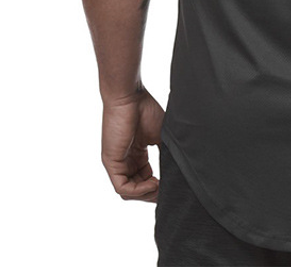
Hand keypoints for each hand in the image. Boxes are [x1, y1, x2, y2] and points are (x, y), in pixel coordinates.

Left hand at [101, 88, 164, 202]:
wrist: (130, 96)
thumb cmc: (145, 109)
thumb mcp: (161, 135)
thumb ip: (166, 153)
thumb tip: (179, 170)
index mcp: (136, 155)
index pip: (145, 180)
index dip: (158, 187)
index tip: (172, 185)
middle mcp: (126, 161)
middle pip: (137, 189)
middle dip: (153, 194)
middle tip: (168, 191)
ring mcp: (117, 163)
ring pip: (128, 192)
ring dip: (146, 194)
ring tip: (160, 188)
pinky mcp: (111, 162)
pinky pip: (122, 187)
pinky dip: (138, 191)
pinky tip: (153, 183)